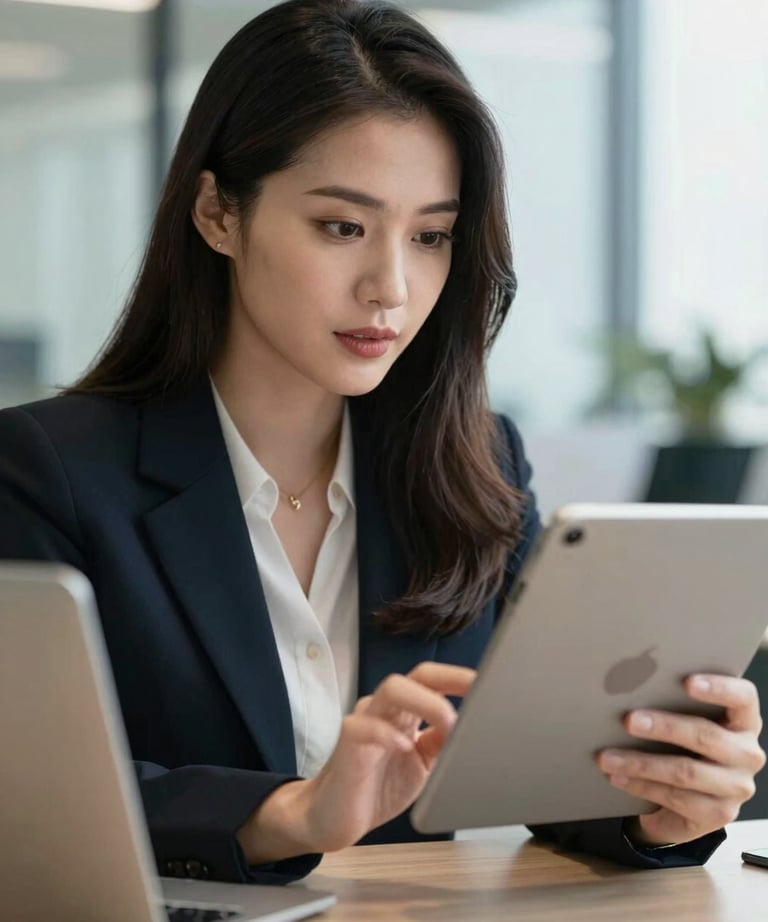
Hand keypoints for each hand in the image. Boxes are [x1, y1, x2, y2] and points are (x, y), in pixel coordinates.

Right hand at [238, 662, 474, 861]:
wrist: (334, 817)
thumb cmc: (379, 786)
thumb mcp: (424, 764)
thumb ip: (444, 743)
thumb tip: (477, 729)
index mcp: (405, 712)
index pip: (432, 680)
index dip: (459, 678)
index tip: (491, 685)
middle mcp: (385, 709)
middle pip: (415, 676)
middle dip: (449, 679)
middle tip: (477, 695)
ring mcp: (364, 722)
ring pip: (391, 689)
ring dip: (426, 702)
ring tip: (449, 724)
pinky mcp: (346, 744)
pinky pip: (362, 727)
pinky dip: (386, 734)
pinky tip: (403, 748)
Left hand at [596, 675, 765, 846]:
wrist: (688, 799)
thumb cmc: (684, 745)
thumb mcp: (684, 721)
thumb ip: (671, 702)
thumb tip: (627, 687)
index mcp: (743, 720)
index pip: (742, 697)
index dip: (719, 688)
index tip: (687, 681)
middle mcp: (746, 753)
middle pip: (707, 736)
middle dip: (664, 727)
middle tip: (629, 720)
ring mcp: (737, 786)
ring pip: (687, 772)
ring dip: (641, 763)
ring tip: (608, 757)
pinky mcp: (720, 814)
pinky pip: (676, 798)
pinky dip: (641, 786)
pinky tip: (618, 778)